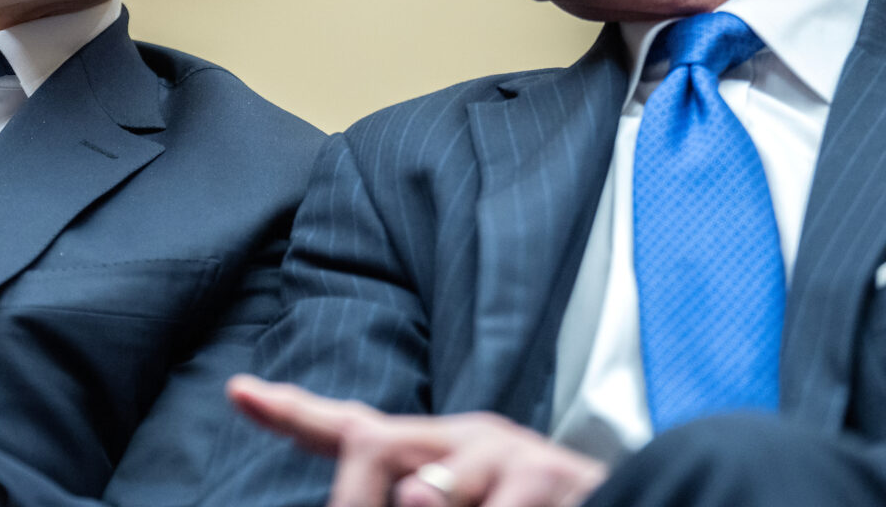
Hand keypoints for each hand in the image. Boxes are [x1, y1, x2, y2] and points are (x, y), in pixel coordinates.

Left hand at [227, 374, 606, 506]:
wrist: (646, 506)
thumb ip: (402, 501)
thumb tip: (392, 500)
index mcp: (439, 450)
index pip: (354, 428)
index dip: (293, 412)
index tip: (239, 391)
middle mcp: (468, 437)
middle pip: (373, 443)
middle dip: (354, 502)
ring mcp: (508, 455)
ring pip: (429, 492)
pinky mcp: (552, 482)